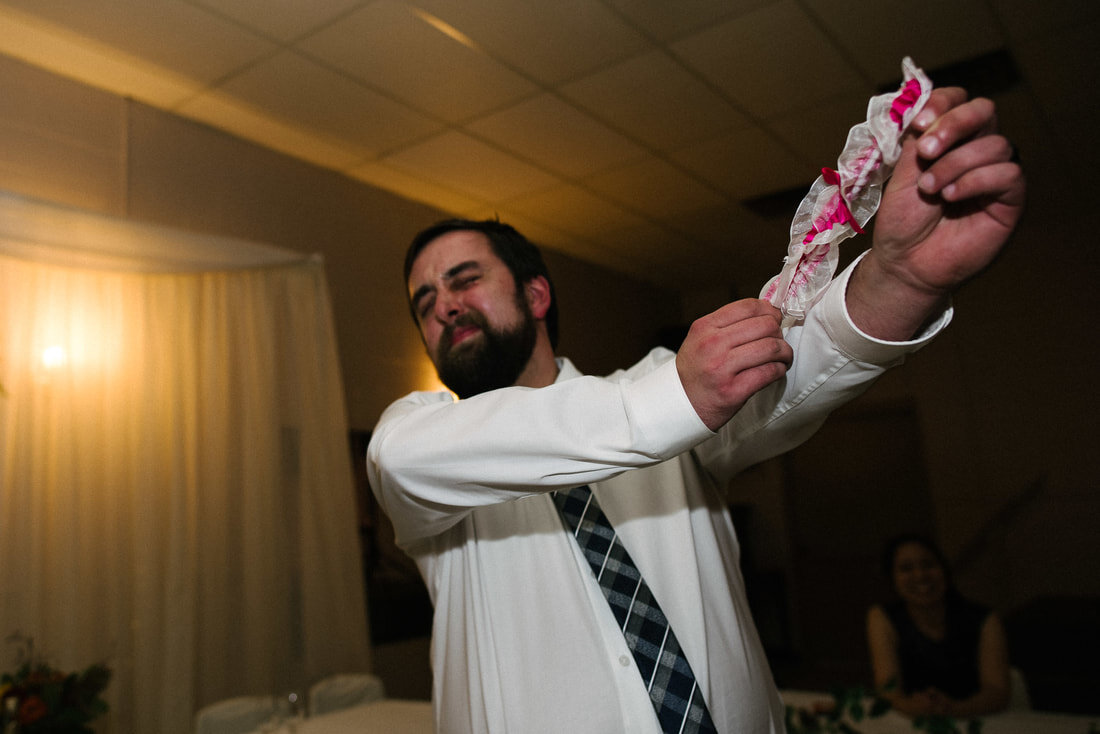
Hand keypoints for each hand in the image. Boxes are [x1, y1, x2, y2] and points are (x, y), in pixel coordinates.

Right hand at [675, 299, 791, 430]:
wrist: (680, 404)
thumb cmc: (696, 370)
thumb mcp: (700, 339)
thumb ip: (727, 325)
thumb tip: (767, 312)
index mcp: (704, 327)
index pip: (748, 307)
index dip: (769, 310)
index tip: (775, 319)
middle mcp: (712, 345)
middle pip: (764, 325)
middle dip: (779, 332)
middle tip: (779, 341)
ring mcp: (722, 368)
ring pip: (771, 347)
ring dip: (784, 352)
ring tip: (783, 357)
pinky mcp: (733, 391)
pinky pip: (769, 372)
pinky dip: (779, 369)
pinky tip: (776, 370)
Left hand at [849, 87, 1025, 338]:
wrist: (905, 263)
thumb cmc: (902, 221)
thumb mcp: (901, 174)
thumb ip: (916, 140)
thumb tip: (923, 106)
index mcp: (948, 139)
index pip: (957, 100)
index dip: (941, 102)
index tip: (917, 123)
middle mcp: (975, 150)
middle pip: (984, 111)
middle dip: (953, 124)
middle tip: (925, 150)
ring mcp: (994, 173)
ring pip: (994, 144)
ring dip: (955, 164)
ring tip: (930, 189)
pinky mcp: (1009, 199)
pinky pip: (1007, 174)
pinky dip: (975, 181)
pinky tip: (951, 197)